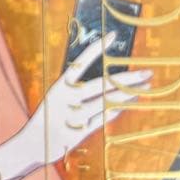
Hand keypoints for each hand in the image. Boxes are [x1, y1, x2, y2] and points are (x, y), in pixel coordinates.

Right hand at [0, 32, 151, 179]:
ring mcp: (74, 116)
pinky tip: (128, 103)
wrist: (33, 144)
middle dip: (127, 78)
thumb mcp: (56, 97)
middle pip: (103, 85)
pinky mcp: (80, 132)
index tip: (113, 35)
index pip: (81, 62)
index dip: (97, 48)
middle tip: (146, 73)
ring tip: (144, 88)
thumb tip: (107, 80)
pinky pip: (103, 119)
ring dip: (127, 95)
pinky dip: (117, 110)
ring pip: (107, 102)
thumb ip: (77, 89)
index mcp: (60, 86)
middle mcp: (67, 99)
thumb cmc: (49, 116)